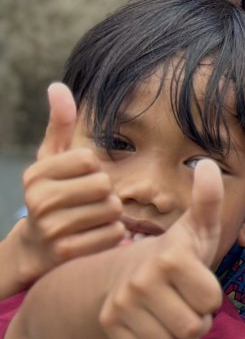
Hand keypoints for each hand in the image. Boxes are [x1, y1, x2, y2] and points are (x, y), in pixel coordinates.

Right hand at [12, 84, 126, 288]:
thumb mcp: (51, 160)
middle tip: (90, 203)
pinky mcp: (67, 253)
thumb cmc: (53, 194)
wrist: (37, 249)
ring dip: (111, 215)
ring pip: (112, 210)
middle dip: (106, 193)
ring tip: (91, 219)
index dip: (93, 169)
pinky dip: (113, 235)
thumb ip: (60, 124)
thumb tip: (58, 86)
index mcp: (35, 175)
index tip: (80, 180)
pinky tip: (95, 237)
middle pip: (104, 185)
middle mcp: (38, 201)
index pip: (89, 159)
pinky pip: (115, 234)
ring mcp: (51, 228)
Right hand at [98, 161, 223, 338]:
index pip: (212, 302)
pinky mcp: (109, 326)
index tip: (199, 281)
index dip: (212, 297)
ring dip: (177, 333)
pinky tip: (152, 323)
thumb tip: (207, 163)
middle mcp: (141, 281)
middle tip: (187, 300)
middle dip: (198, 318)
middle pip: (194, 328)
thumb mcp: (198, 227)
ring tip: (171, 310)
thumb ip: (208, 200)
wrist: (129, 270)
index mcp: (170, 257)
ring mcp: (121, 304)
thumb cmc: (176, 251)